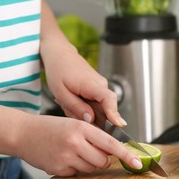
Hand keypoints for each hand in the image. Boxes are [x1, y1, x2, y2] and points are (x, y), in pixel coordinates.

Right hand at [18, 115, 141, 175]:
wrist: (25, 133)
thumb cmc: (52, 127)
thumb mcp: (76, 124)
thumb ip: (94, 136)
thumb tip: (113, 149)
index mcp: (82, 127)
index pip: (111, 143)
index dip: (126, 154)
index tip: (137, 162)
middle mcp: (75, 142)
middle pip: (103, 160)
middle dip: (103, 159)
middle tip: (92, 151)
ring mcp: (66, 157)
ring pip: (92, 168)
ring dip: (89, 163)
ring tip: (75, 152)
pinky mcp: (58, 169)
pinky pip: (77, 173)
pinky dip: (75, 168)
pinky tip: (65, 158)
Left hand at [39, 0, 125, 126]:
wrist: (60, 54)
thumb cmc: (59, 70)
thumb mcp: (61, 92)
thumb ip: (76, 107)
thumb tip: (91, 120)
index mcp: (91, 84)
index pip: (108, 99)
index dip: (114, 113)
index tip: (119, 124)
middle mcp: (101, 85)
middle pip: (104, 109)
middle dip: (91, 117)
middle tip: (71, 111)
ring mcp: (101, 86)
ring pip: (98, 107)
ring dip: (85, 111)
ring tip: (68, 102)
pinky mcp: (98, 88)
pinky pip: (96, 103)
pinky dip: (85, 106)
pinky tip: (73, 100)